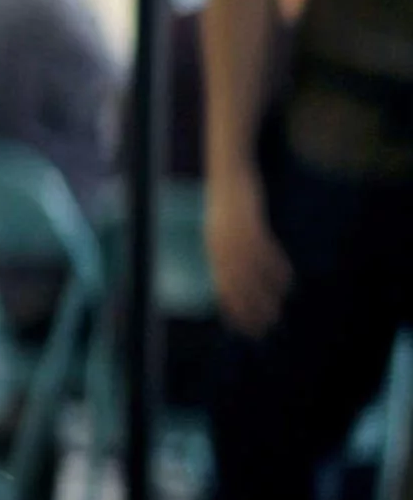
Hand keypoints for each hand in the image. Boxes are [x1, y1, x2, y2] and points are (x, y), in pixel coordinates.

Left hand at [205, 170, 292, 337]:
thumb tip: (239, 271)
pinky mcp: (248, 223)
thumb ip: (229, 249)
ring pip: (250, 272)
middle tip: (267, 327)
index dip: (234, 310)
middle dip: (251, 308)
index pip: (222, 287)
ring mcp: (233, 235)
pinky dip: (275, 268)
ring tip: (281, 308)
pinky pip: (263, 252)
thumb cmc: (229, 201)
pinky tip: (287, 280)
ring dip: (266, 293)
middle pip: (235, 285)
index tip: (246, 329)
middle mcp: (220, 246)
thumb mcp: (223, 227)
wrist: (227, 170)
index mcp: (213, 249)